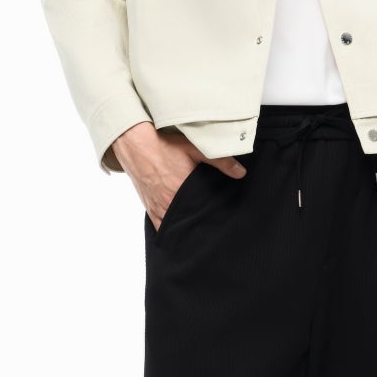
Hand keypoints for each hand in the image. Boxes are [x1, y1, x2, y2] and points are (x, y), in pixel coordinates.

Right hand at [113, 122, 246, 227]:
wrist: (135, 144)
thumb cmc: (164, 145)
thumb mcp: (194, 149)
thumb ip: (220, 161)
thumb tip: (241, 173)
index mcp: (182, 191)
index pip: (203, 212)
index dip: (213, 217)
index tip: (221, 219)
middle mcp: (169, 203)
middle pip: (190, 222)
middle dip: (201, 224)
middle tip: (212, 226)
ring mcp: (158, 208)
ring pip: (175, 227)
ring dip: (185, 227)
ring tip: (198, 231)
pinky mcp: (149, 208)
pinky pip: (160, 227)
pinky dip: (169, 230)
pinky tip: (178, 232)